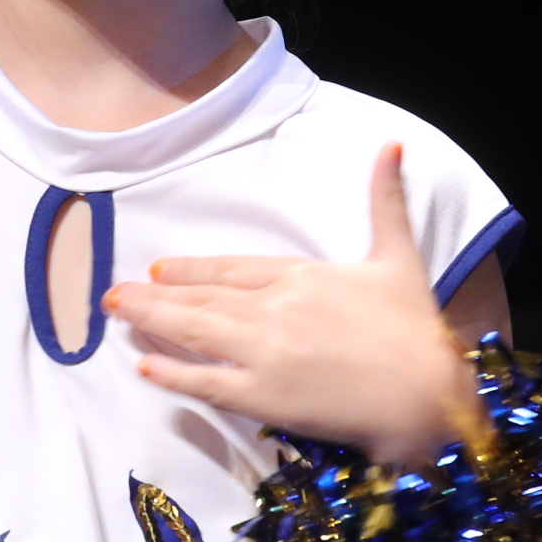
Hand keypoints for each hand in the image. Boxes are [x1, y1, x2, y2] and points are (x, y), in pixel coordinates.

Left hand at [104, 144, 472, 465]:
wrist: (428, 395)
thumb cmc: (416, 328)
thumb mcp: (399, 255)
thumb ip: (386, 200)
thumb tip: (392, 143)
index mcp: (301, 275)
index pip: (232, 268)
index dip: (193, 268)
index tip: (160, 267)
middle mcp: (272, 309)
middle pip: (202, 297)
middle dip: (155, 294)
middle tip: (114, 292)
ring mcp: (263, 353)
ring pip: (194, 331)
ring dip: (151, 321)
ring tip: (115, 314)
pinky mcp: (264, 397)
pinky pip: (206, 383)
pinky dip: (172, 374)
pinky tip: (144, 367)